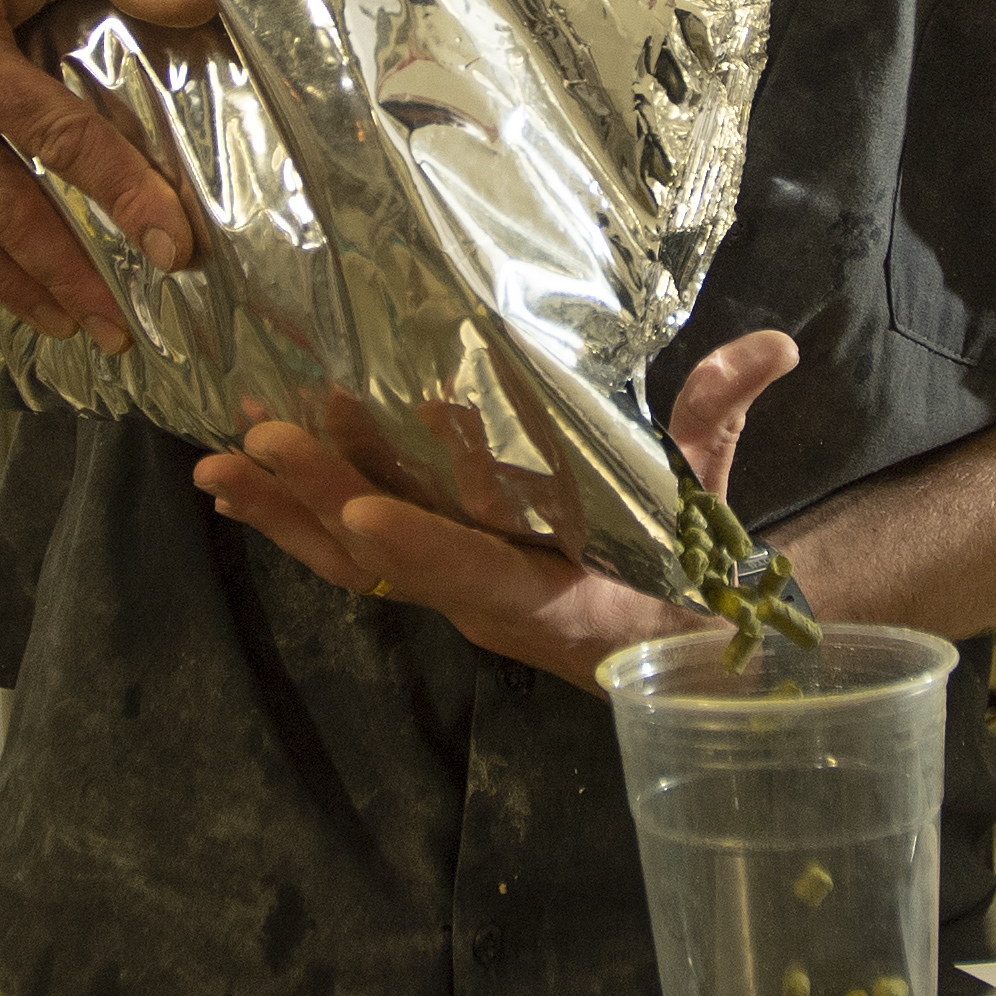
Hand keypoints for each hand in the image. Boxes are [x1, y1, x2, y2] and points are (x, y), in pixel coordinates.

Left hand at [193, 332, 800, 685]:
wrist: (672, 649)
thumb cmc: (684, 571)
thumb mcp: (707, 496)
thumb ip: (722, 418)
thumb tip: (775, 346)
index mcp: (561, 597)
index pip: (483, 574)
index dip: (423, 548)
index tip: (361, 514)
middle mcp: (488, 605)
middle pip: (388, 562)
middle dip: (320, 501)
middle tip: (258, 442)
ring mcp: (447, 595)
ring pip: (349, 562)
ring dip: (285, 508)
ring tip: (220, 457)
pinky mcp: (423, 578)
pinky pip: (342, 559)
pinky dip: (287, 521)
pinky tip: (233, 482)